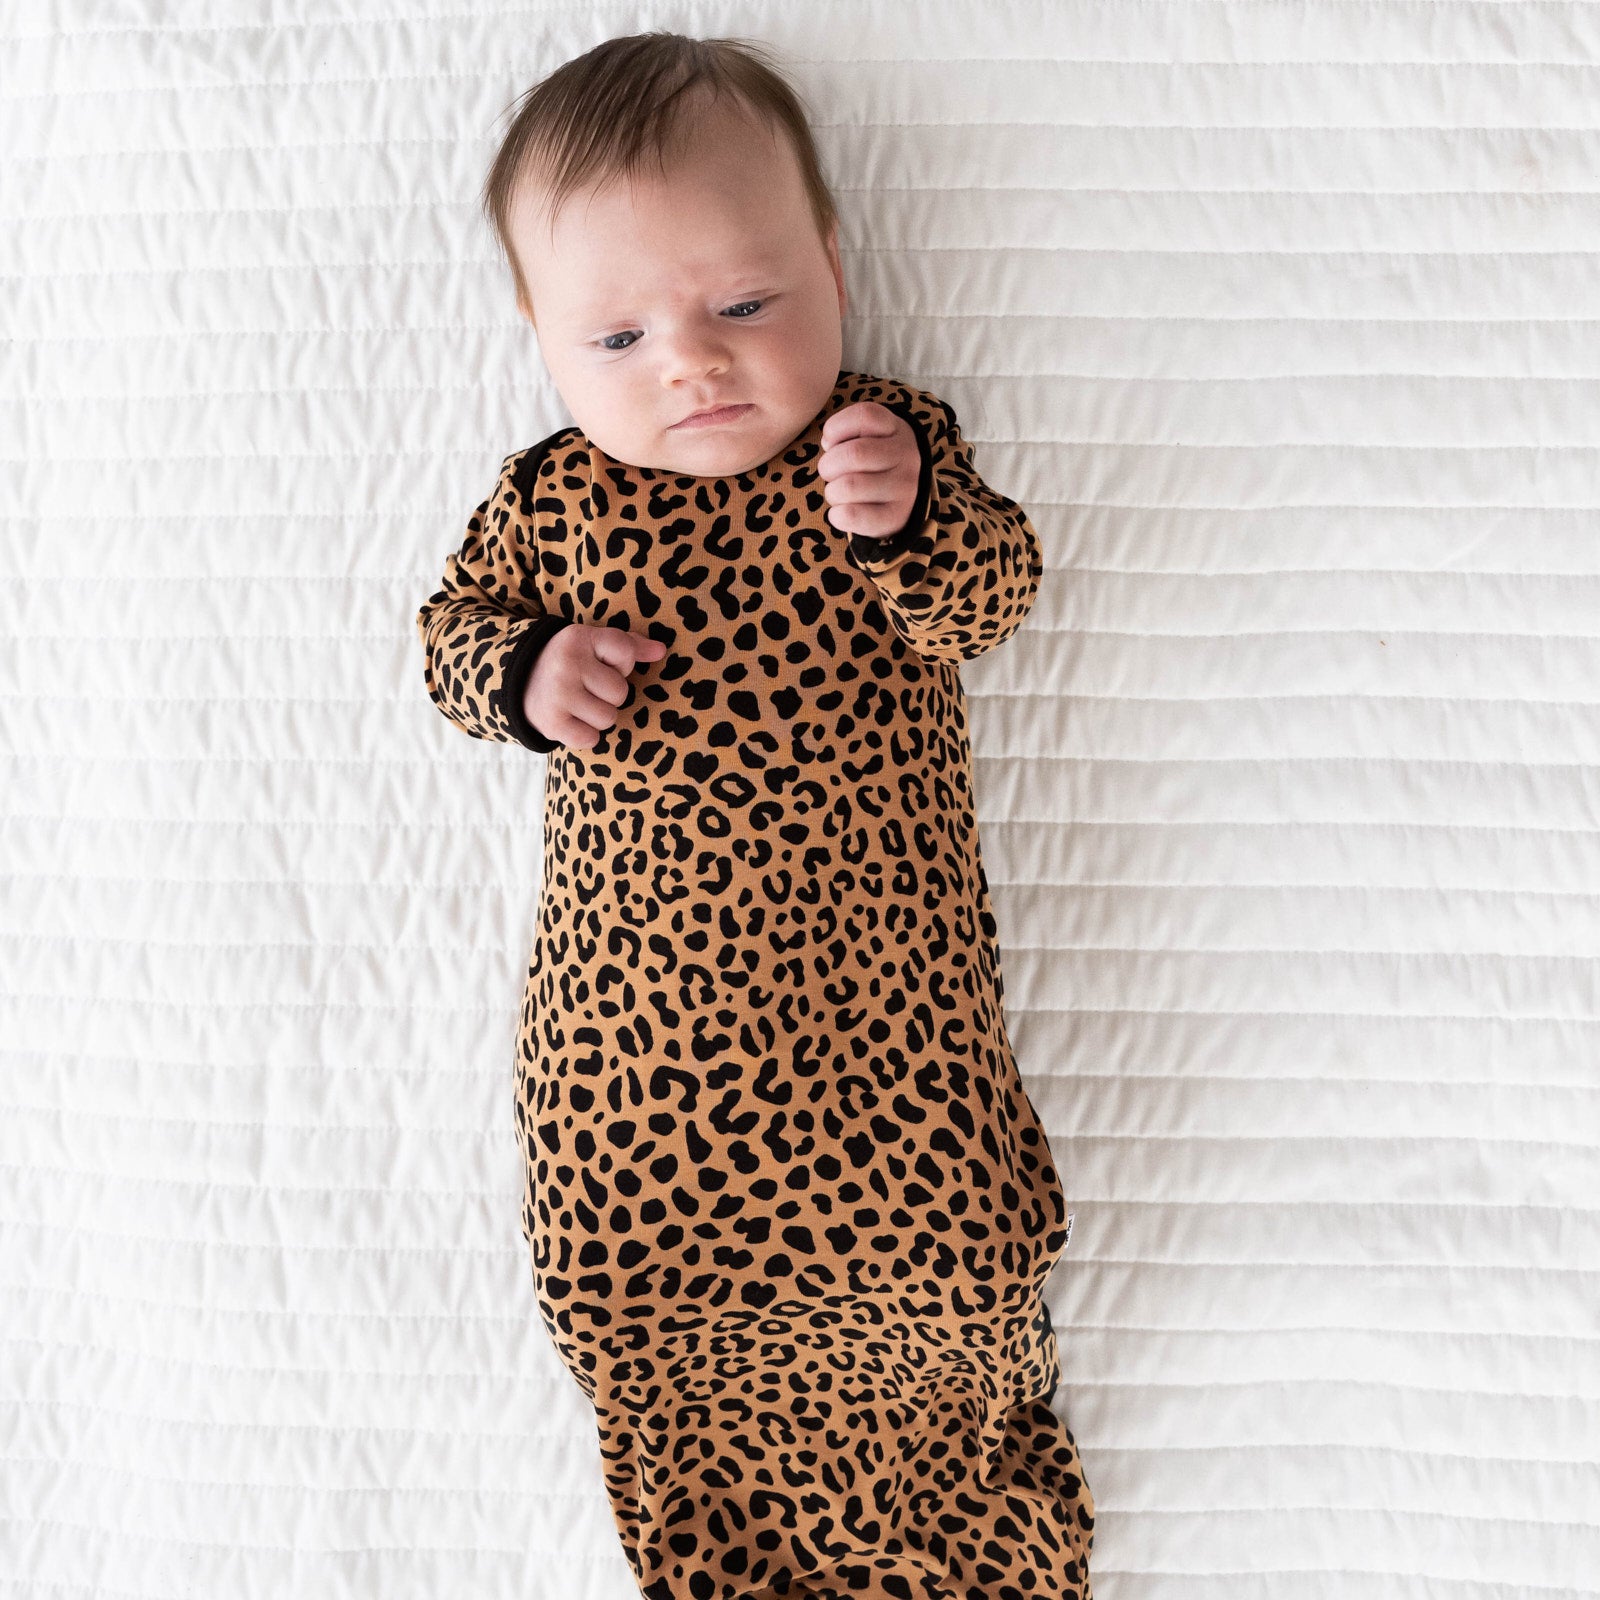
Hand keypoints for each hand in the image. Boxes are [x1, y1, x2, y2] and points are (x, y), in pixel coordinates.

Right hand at [524, 624, 667, 751]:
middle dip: (609, 694)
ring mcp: (559, 695)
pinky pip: (591, 739)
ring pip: (609, 718)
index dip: (621, 663)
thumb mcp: (592, 644)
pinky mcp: (552, 723)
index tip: (600, 663)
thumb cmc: (568, 662)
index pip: (626, 652)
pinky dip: (584, 735)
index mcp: (579, 638)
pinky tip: (570, 720)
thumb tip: (661, 650)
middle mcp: (567, 663)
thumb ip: (629, 645)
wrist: (516, 683)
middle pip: (621, 692)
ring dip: (598, 716)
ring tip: (578, 704)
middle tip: (586, 687)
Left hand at [816, 401, 919, 540]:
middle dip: (828, 466)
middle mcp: (906, 456)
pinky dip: (836, 515)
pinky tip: (841, 511)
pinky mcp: (896, 517)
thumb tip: (829, 444)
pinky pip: (852, 515)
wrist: (904, 498)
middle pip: (854, 454)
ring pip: (850, 486)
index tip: (833, 442)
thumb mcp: (867, 437)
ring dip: (832, 492)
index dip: (836, 428)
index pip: (864, 415)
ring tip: (839, 493)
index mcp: (895, 429)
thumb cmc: (874, 462)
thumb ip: (845, 432)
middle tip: (830, 474)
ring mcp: (905, 488)